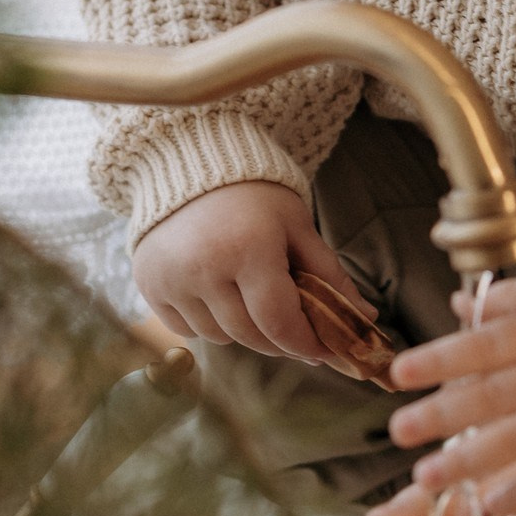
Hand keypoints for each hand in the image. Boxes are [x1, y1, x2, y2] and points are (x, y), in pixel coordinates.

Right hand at [131, 179, 366, 361]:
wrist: (190, 165)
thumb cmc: (255, 195)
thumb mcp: (297, 226)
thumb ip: (329, 275)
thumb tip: (364, 319)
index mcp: (248, 249)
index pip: (279, 322)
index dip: (305, 343)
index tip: (324, 351)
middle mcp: (203, 268)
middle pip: (251, 336)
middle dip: (281, 341)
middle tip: (298, 333)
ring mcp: (171, 280)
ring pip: (220, 337)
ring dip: (244, 330)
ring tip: (254, 300)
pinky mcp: (150, 286)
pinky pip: (187, 329)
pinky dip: (209, 323)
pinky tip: (220, 294)